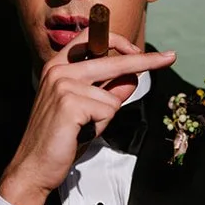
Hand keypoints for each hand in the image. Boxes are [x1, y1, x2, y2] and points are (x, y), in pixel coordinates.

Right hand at [0, 35, 174, 204]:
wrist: (34, 165)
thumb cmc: (59, 138)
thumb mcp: (86, 109)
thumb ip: (108, 91)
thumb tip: (132, 77)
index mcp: (58, 66)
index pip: (91, 39)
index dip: (118, 41)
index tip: (140, 50)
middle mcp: (59, 69)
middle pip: (114, 61)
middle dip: (145, 61)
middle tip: (170, 58)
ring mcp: (63, 84)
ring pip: (112, 97)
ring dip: (105, 117)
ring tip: (82, 129)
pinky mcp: (70, 102)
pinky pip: (108, 111)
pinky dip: (100, 126)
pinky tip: (79, 133)